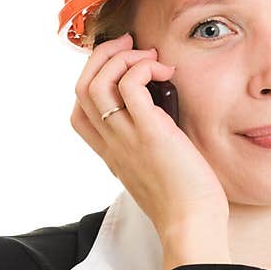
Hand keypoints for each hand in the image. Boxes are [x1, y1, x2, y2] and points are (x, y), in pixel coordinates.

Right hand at [69, 33, 230, 265]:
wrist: (191, 224)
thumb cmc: (185, 201)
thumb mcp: (158, 170)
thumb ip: (151, 146)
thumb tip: (166, 119)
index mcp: (111, 153)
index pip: (79, 112)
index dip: (93, 80)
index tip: (121, 67)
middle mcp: (111, 143)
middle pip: (81, 88)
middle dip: (102, 57)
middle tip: (131, 45)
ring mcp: (126, 137)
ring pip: (96, 83)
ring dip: (120, 58)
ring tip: (149, 57)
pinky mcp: (150, 133)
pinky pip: (129, 86)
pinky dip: (142, 68)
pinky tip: (165, 72)